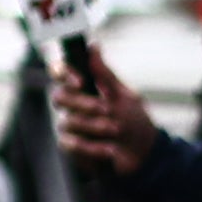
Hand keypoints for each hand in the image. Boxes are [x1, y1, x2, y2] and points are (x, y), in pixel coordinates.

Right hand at [49, 46, 154, 170]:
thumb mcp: (124, 95)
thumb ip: (105, 74)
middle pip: (59, 97)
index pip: (60, 73)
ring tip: (115, 131)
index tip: (80, 82)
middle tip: (106, 110)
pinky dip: (93, 147)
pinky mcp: (72, 147)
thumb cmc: (135, 121)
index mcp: (84, 88)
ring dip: (94, 127)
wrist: (143, 154)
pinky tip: (109, 149)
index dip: (63, 74)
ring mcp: (71, 126)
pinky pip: (71, 143)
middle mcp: (73, 105)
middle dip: (84, 104)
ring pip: (67, 122)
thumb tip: (93, 47)